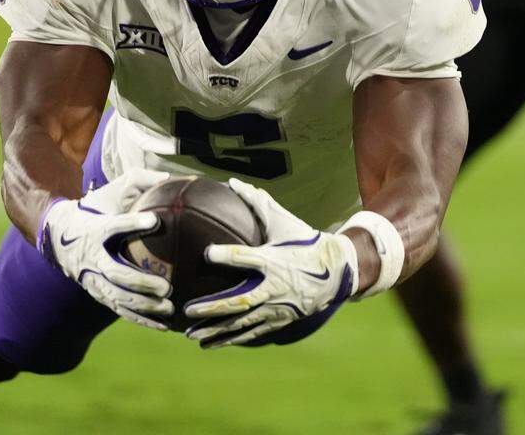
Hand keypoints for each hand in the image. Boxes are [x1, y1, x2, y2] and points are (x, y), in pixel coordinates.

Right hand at [39, 169, 173, 328]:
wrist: (59, 235)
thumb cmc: (94, 210)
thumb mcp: (110, 191)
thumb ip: (138, 181)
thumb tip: (169, 176)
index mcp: (94, 229)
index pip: (112, 226)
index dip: (131, 223)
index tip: (154, 220)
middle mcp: (91, 257)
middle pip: (114, 272)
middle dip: (140, 281)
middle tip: (165, 286)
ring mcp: (93, 279)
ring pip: (117, 297)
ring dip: (143, 305)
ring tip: (168, 307)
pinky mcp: (98, 293)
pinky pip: (119, 309)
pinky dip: (141, 319)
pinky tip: (163, 325)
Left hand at [183, 179, 356, 348]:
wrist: (336, 271)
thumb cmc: (304, 242)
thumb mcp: (283, 221)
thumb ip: (257, 203)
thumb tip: (233, 182)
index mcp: (274, 260)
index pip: (248, 257)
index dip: (228, 255)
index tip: (207, 253)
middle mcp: (275, 287)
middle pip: (241, 300)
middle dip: (214, 307)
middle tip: (188, 310)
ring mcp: (278, 308)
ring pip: (244, 323)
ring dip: (217, 331)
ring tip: (192, 335)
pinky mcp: (280, 320)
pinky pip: (252, 332)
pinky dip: (231, 339)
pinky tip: (211, 344)